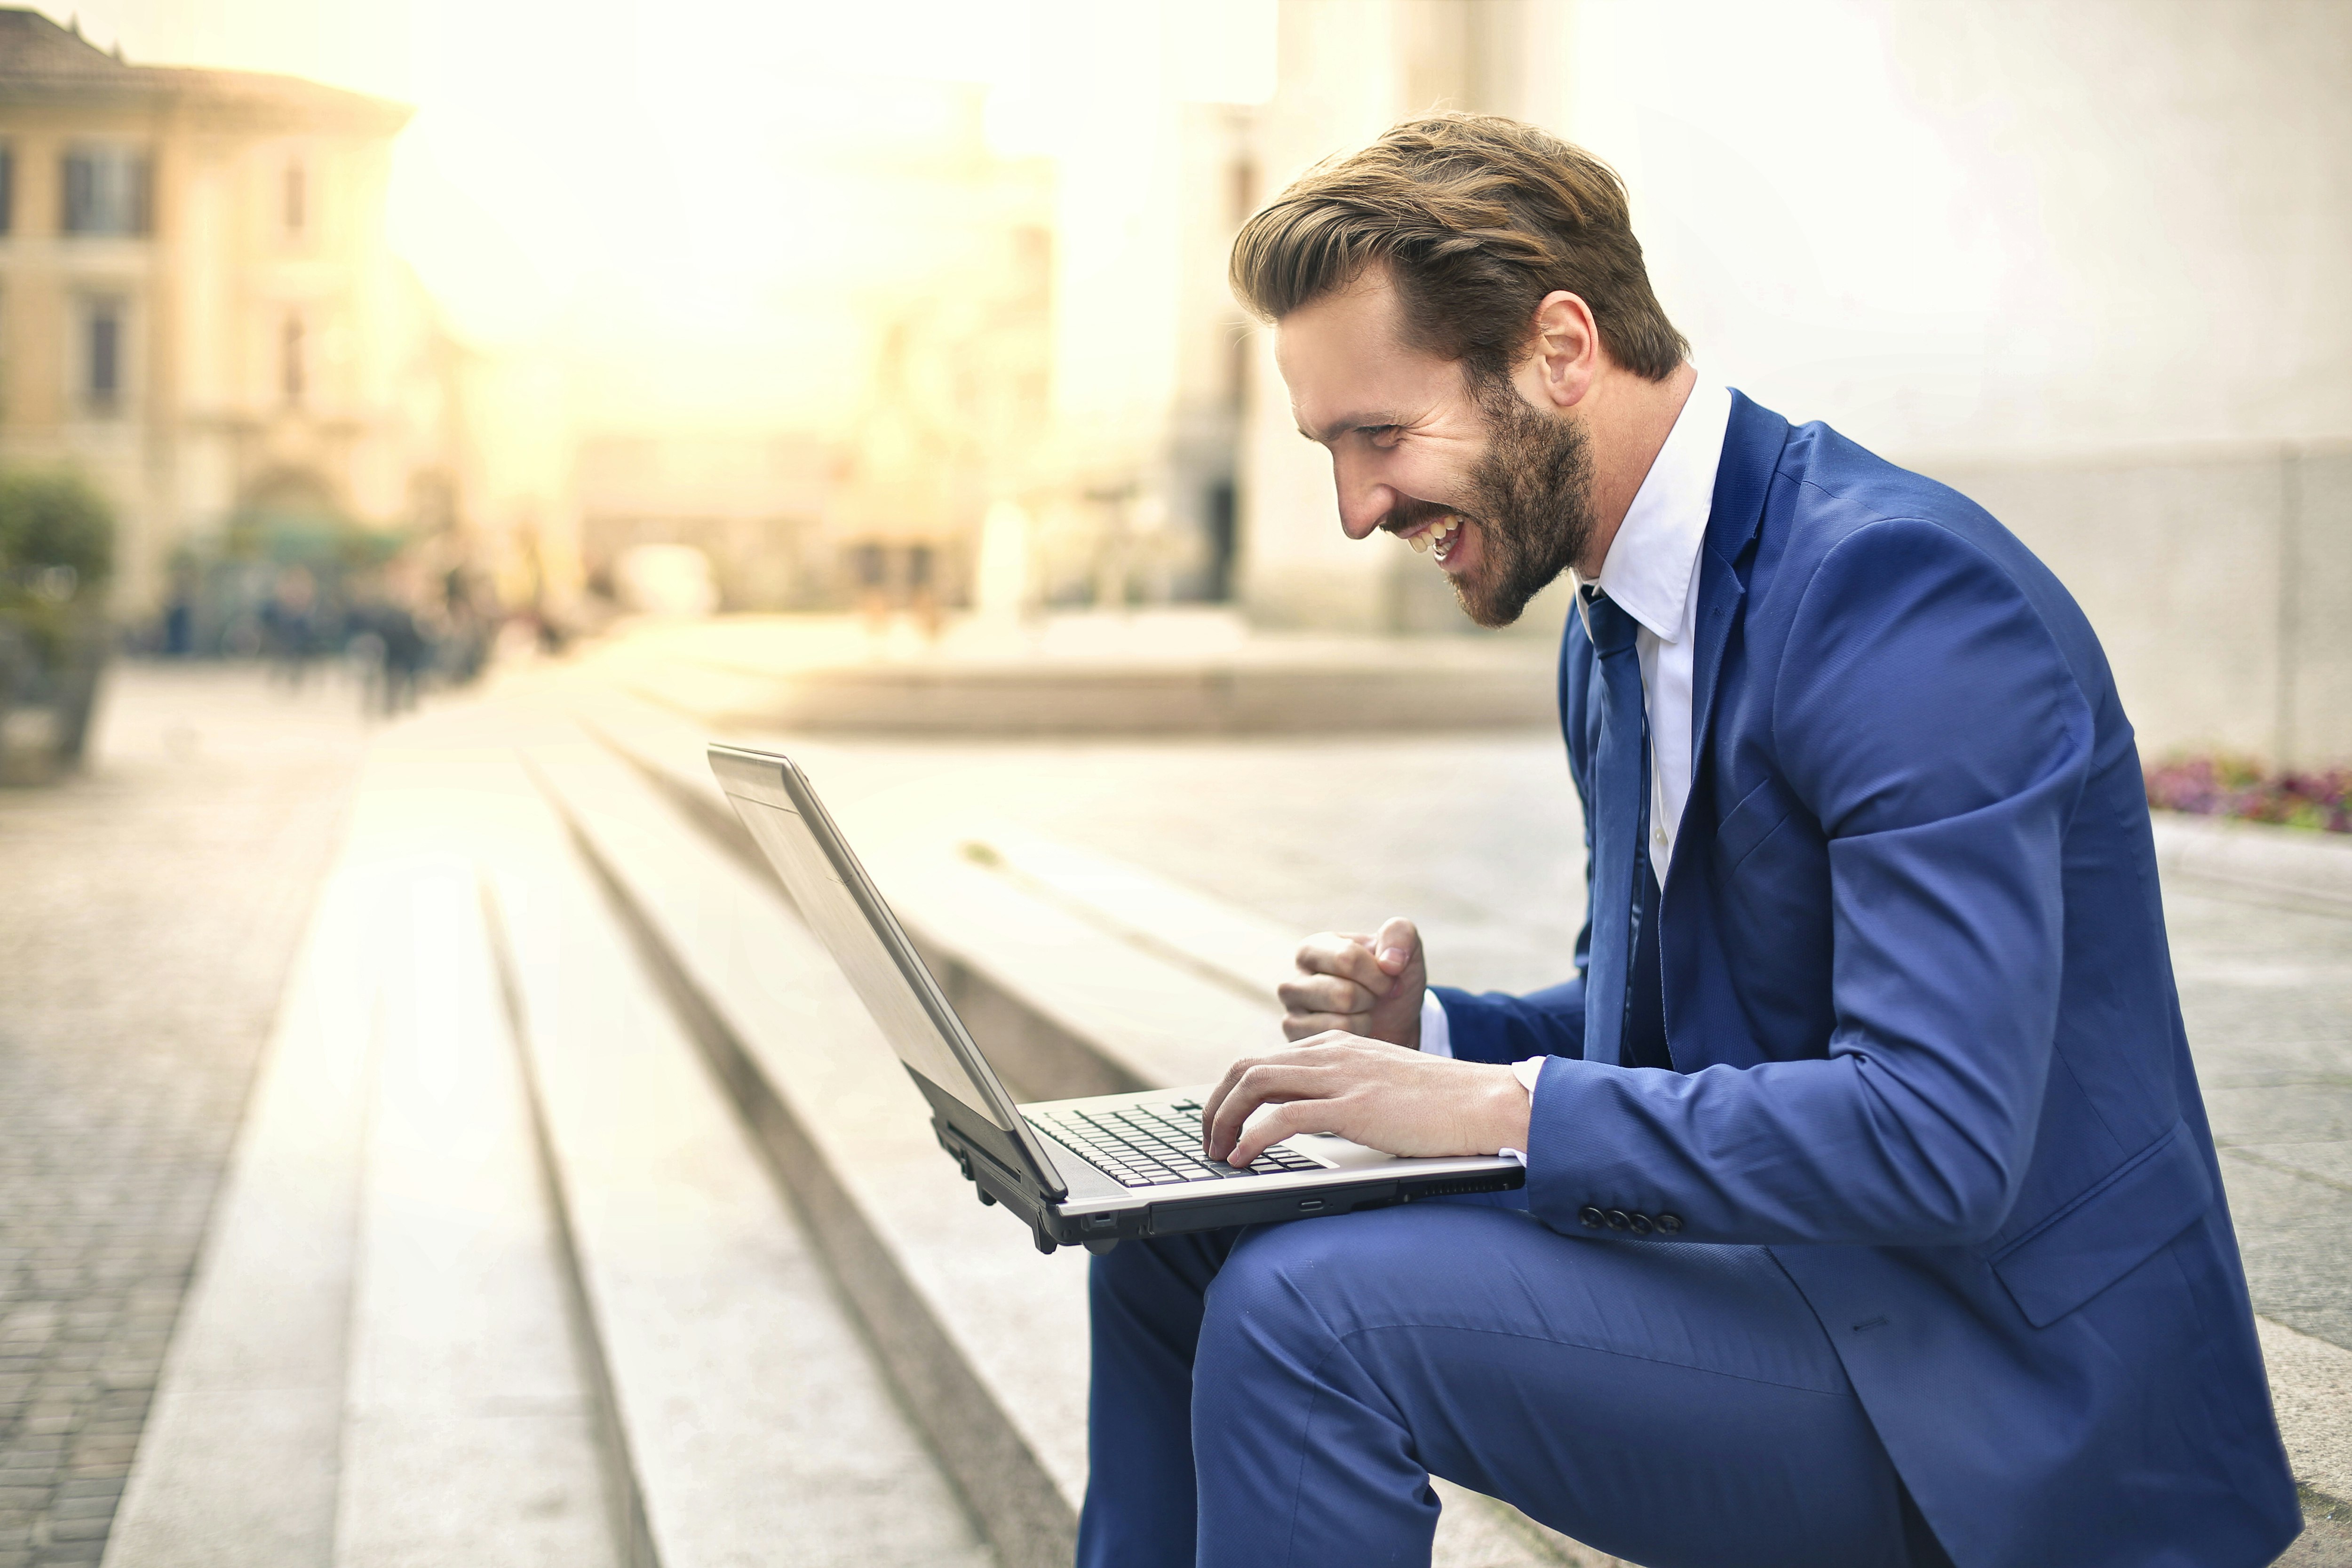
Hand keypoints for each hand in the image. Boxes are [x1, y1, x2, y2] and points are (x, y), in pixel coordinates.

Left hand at [1202, 1031, 1529, 1167]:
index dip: (1232, 1094)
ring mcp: (1341, 1076)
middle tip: (1208, 1141)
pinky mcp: (1353, 1106)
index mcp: (1337, 1045)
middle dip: (1215, 1105)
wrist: (1485, 1101)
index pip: (1263, 1060)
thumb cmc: (1441, 1104)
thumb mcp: (1379, 1086)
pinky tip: (1242, 1159)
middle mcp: (1332, 1052)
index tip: (1222, 1125)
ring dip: (1224, 1120)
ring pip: (1254, 1084)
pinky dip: (1252, 1138)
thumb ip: (1342, 1093)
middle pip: (1245, 1067)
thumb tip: (1309, 1121)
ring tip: (1217, 1152)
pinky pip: (1282, 1118)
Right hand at [1278, 916, 1426, 1046]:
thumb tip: (1390, 962)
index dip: (1379, 974)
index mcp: (1313, 949)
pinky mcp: (1298, 1042)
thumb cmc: (1390, 980)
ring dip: (1364, 1020)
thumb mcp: (1404, 949)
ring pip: (1338, 1023)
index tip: (1390, 978)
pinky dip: (1355, 1039)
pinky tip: (1354, 1032)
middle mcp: (1293, 980)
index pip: (1347, 958)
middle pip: (1343, 994)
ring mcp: (1291, 1015)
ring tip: (1362, 1013)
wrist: (1392, 1021)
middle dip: (1371, 999)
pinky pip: (1333, 1045)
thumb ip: (1400, 935)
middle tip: (1373, 998)